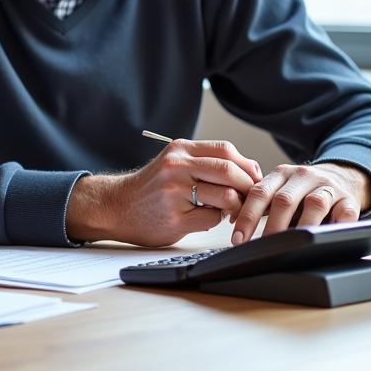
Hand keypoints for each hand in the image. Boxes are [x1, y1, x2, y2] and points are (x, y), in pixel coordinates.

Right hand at [65, 139, 261, 246]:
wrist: (116, 206)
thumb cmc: (151, 187)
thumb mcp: (174, 163)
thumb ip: (205, 162)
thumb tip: (251, 170)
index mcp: (179, 149)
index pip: (226, 150)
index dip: (247, 166)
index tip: (254, 179)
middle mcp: (176, 166)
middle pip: (230, 171)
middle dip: (249, 187)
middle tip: (251, 199)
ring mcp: (174, 192)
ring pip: (226, 196)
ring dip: (237, 207)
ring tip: (231, 211)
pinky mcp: (174, 217)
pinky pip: (212, 219)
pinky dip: (217, 221)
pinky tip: (208, 218)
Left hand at [230, 162, 370, 244]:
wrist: (342, 176)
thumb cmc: (302, 191)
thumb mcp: (280, 190)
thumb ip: (261, 204)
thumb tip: (234, 225)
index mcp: (281, 173)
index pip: (259, 193)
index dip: (247, 216)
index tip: (238, 239)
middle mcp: (303, 176)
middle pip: (284, 199)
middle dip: (272, 227)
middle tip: (263, 248)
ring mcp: (328, 186)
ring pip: (314, 204)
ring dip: (301, 228)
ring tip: (292, 247)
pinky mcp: (350, 200)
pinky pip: (346, 211)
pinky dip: (338, 225)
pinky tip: (328, 239)